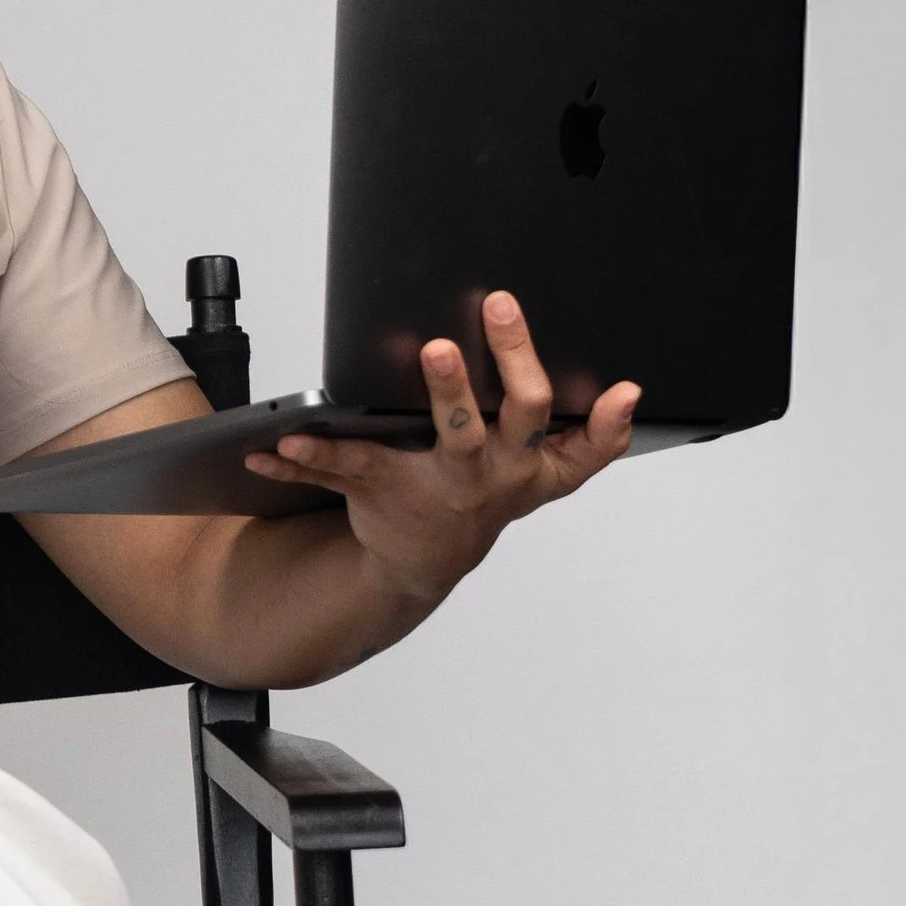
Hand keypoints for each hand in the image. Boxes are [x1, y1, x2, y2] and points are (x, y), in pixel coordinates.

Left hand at [242, 291, 639, 610]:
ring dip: (414, 407)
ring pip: (414, 446)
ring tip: (410, 366)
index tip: (618, 388)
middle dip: (472, 382)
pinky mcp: (378, 490)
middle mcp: (481, 474)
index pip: (559, 429)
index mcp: (525, 464)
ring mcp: (428, 484)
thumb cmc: (490, 495)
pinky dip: (302, 458)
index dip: (597, 418)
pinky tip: (273, 444)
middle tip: (446, 345)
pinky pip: (339, 469)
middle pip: (490, 423)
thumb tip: (632, 394)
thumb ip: (595, 438)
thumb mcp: (550, 475)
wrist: (425, 561)